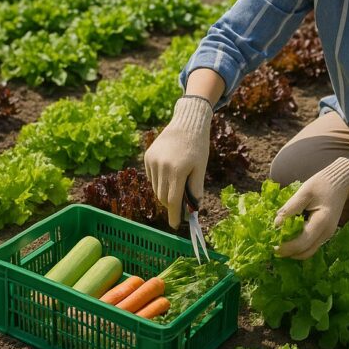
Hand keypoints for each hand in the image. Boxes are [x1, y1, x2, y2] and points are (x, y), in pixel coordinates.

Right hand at [143, 95, 212, 228]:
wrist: (187, 123)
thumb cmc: (198, 146)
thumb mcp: (201, 168)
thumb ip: (196, 189)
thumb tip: (193, 209)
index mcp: (177, 170)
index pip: (172, 200)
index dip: (174, 215)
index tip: (175, 225)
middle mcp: (162, 166)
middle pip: (162, 196)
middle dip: (170, 205)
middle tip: (179, 207)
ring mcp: (152, 161)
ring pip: (155, 187)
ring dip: (164, 192)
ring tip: (177, 184)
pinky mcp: (147, 156)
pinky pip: (152, 177)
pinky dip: (159, 181)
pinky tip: (170, 171)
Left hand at [274, 157, 348, 259]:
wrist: (340, 183)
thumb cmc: (322, 184)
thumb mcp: (304, 192)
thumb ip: (290, 208)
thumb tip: (276, 224)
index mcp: (321, 222)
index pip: (302, 243)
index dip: (286, 247)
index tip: (273, 246)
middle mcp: (326, 233)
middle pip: (306, 252)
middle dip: (289, 252)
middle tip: (274, 247)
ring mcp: (327, 235)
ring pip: (309, 251)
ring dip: (294, 251)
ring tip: (280, 243)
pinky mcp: (325, 233)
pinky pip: (311, 245)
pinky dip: (300, 246)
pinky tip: (290, 237)